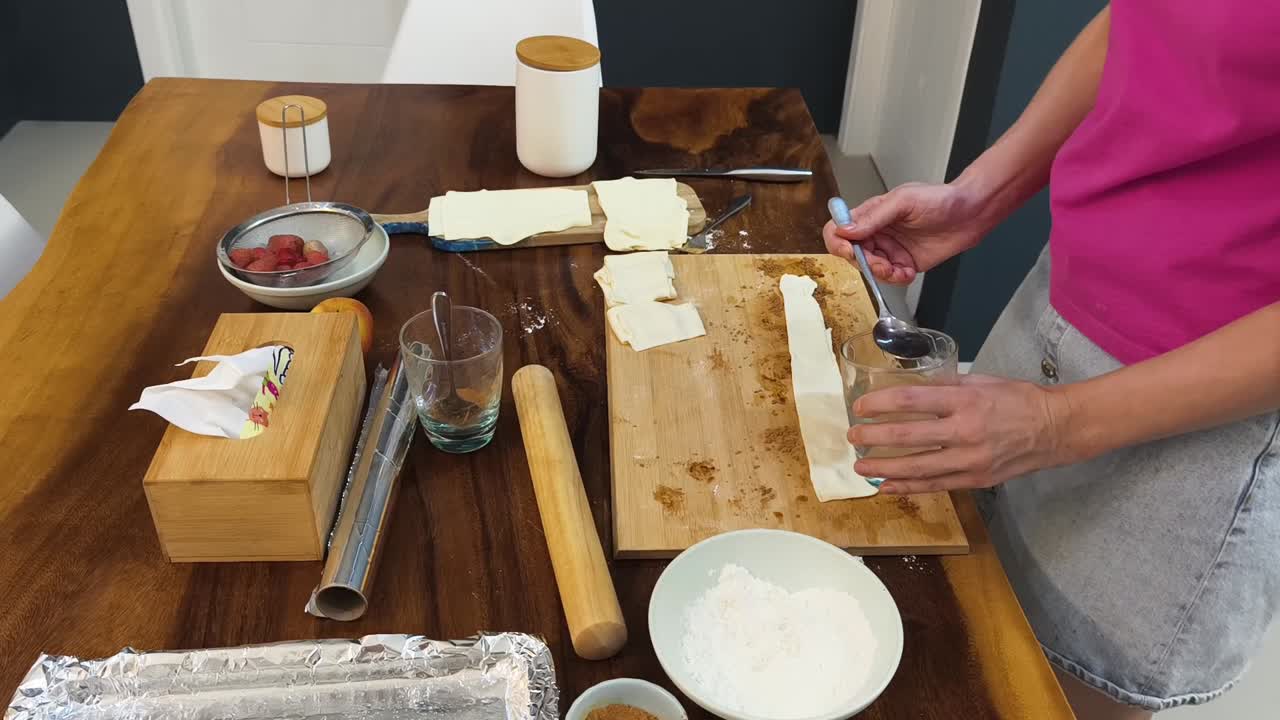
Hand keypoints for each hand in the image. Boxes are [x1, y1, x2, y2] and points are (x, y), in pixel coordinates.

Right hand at [823, 181, 988, 284]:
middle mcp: (876, 233)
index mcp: (870, 214)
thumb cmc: (940, 199)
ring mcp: (889, 250)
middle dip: (865, 263)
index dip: (838, 242)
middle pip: (851, 255)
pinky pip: (890, 278)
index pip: (838, 229)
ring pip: (870, 270)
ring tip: (898, 268)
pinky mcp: (903, 263)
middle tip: (881, 263)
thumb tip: (846, 230)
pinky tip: (908, 271)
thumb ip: (873, 216)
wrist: (970, 214)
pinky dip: (897, 279)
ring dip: (881, 273)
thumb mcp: (903, 201)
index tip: (850, 249)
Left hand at [847, 375, 1071, 493]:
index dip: (880, 404)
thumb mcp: (981, 381)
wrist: (1056, 429)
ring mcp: (971, 459)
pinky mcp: (976, 479)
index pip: (911, 399)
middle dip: (874, 437)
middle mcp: (965, 430)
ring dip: (884, 468)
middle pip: (908, 435)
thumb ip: (946, 385)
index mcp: (965, 400)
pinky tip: (887, 486)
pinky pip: (935, 485)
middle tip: (852, 437)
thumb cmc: (1017, 400)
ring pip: (917, 466)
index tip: (861, 407)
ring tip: (861, 467)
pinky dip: (908, 486)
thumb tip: (912, 387)